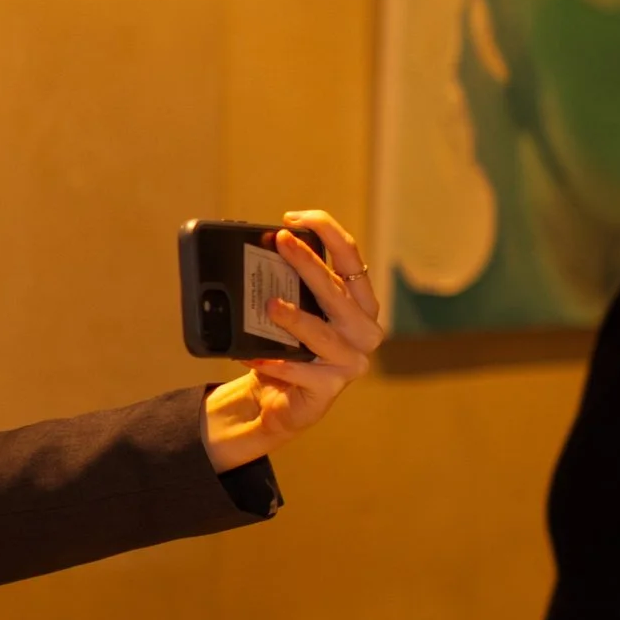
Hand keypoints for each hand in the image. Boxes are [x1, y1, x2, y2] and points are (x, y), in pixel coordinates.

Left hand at [201, 209, 384, 471]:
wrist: (276, 401)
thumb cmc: (286, 348)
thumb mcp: (288, 311)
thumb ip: (285, 286)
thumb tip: (258, 251)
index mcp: (358, 304)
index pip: (351, 260)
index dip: (328, 232)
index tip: (292, 218)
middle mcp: (363, 331)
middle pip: (337, 291)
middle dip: (308, 263)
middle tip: (280, 241)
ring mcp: (351, 362)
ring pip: (322, 334)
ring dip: (295, 318)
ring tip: (269, 305)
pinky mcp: (330, 390)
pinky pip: (303, 373)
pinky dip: (279, 363)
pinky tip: (256, 357)